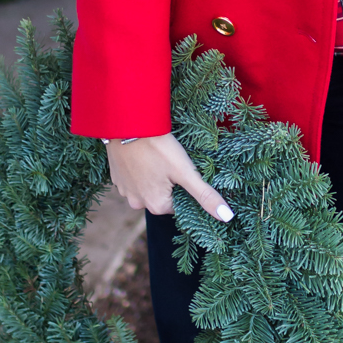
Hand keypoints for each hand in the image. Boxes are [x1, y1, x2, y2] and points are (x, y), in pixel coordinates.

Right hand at [107, 134, 233, 221]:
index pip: (180, 205)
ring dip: (154, 177)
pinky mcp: (116, 178)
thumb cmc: (158, 147)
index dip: (185, 188)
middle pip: (163, 198)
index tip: (184, 171)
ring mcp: (124, 191)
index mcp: (157, 206)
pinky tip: (143, 155)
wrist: (127, 125)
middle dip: (170, 183)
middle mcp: (138, 204)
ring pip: (147, 188)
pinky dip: (140, 171)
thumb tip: (227, 217)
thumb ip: (205, 195)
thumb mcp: (186, 171)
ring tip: (157, 156)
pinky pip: (133, 180)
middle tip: (171, 161)